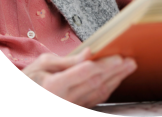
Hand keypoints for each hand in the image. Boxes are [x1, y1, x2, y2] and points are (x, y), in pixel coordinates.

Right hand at [22, 48, 136, 107]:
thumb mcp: (42, 65)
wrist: (30, 96)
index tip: (118, 58)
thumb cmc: (31, 80)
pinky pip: (95, 99)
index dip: (101, 66)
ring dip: (116, 80)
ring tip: (129, 67)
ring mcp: (72, 106)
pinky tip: (117, 79)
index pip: (83, 73)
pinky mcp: (76, 108)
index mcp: (54, 86)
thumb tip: (88, 53)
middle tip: (131, 61)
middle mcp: (64, 99)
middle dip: (115, 71)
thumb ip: (67, 61)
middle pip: (95, 83)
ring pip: (98, 93)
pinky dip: (108, 88)